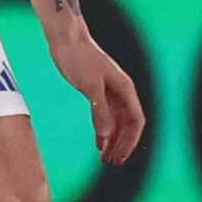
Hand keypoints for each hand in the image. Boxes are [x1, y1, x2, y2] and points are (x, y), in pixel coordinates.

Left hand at [50, 27, 145, 165]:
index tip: (121, 156)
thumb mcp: (90, 86)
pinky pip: (105, 116)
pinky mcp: (98, 91)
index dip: (130, 140)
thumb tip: (107, 135)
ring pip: (116, 122)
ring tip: (105, 158)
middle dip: (122, 144)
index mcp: (125, 88)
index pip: (135, 120)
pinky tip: (99, 143)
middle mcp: (121, 91)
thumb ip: (100, 111)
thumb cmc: (79, 57)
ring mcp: (110, 92)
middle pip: (128, 124)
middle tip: (114, 162)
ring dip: (112, 140)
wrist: (66, 39)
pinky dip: (103, 130)